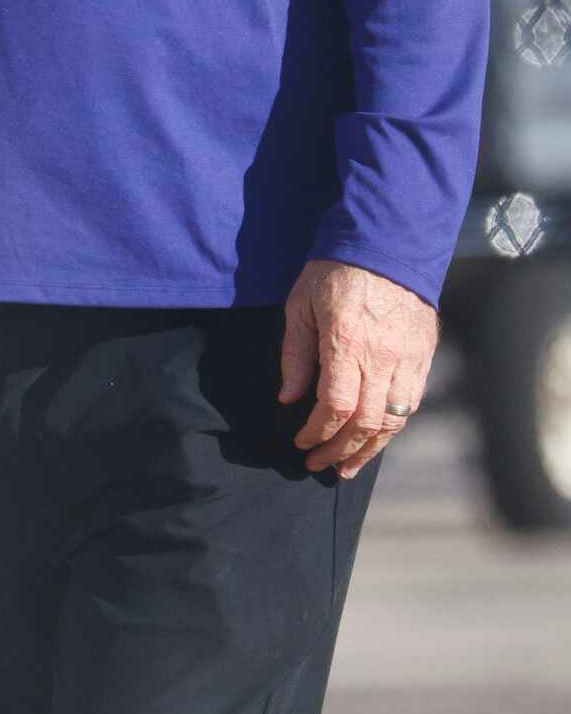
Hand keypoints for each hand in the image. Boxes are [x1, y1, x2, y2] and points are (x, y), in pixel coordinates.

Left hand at [280, 258, 437, 478]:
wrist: (386, 246)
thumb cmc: (334, 273)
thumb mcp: (300, 306)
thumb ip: (296, 356)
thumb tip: (289, 399)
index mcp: (347, 342)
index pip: (336, 405)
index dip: (318, 432)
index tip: (301, 443)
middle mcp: (384, 357)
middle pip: (367, 422)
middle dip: (341, 450)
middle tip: (319, 465)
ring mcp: (409, 359)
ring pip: (394, 420)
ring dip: (371, 449)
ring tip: (348, 467)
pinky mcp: (424, 357)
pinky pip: (412, 404)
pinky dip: (393, 427)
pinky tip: (376, 439)